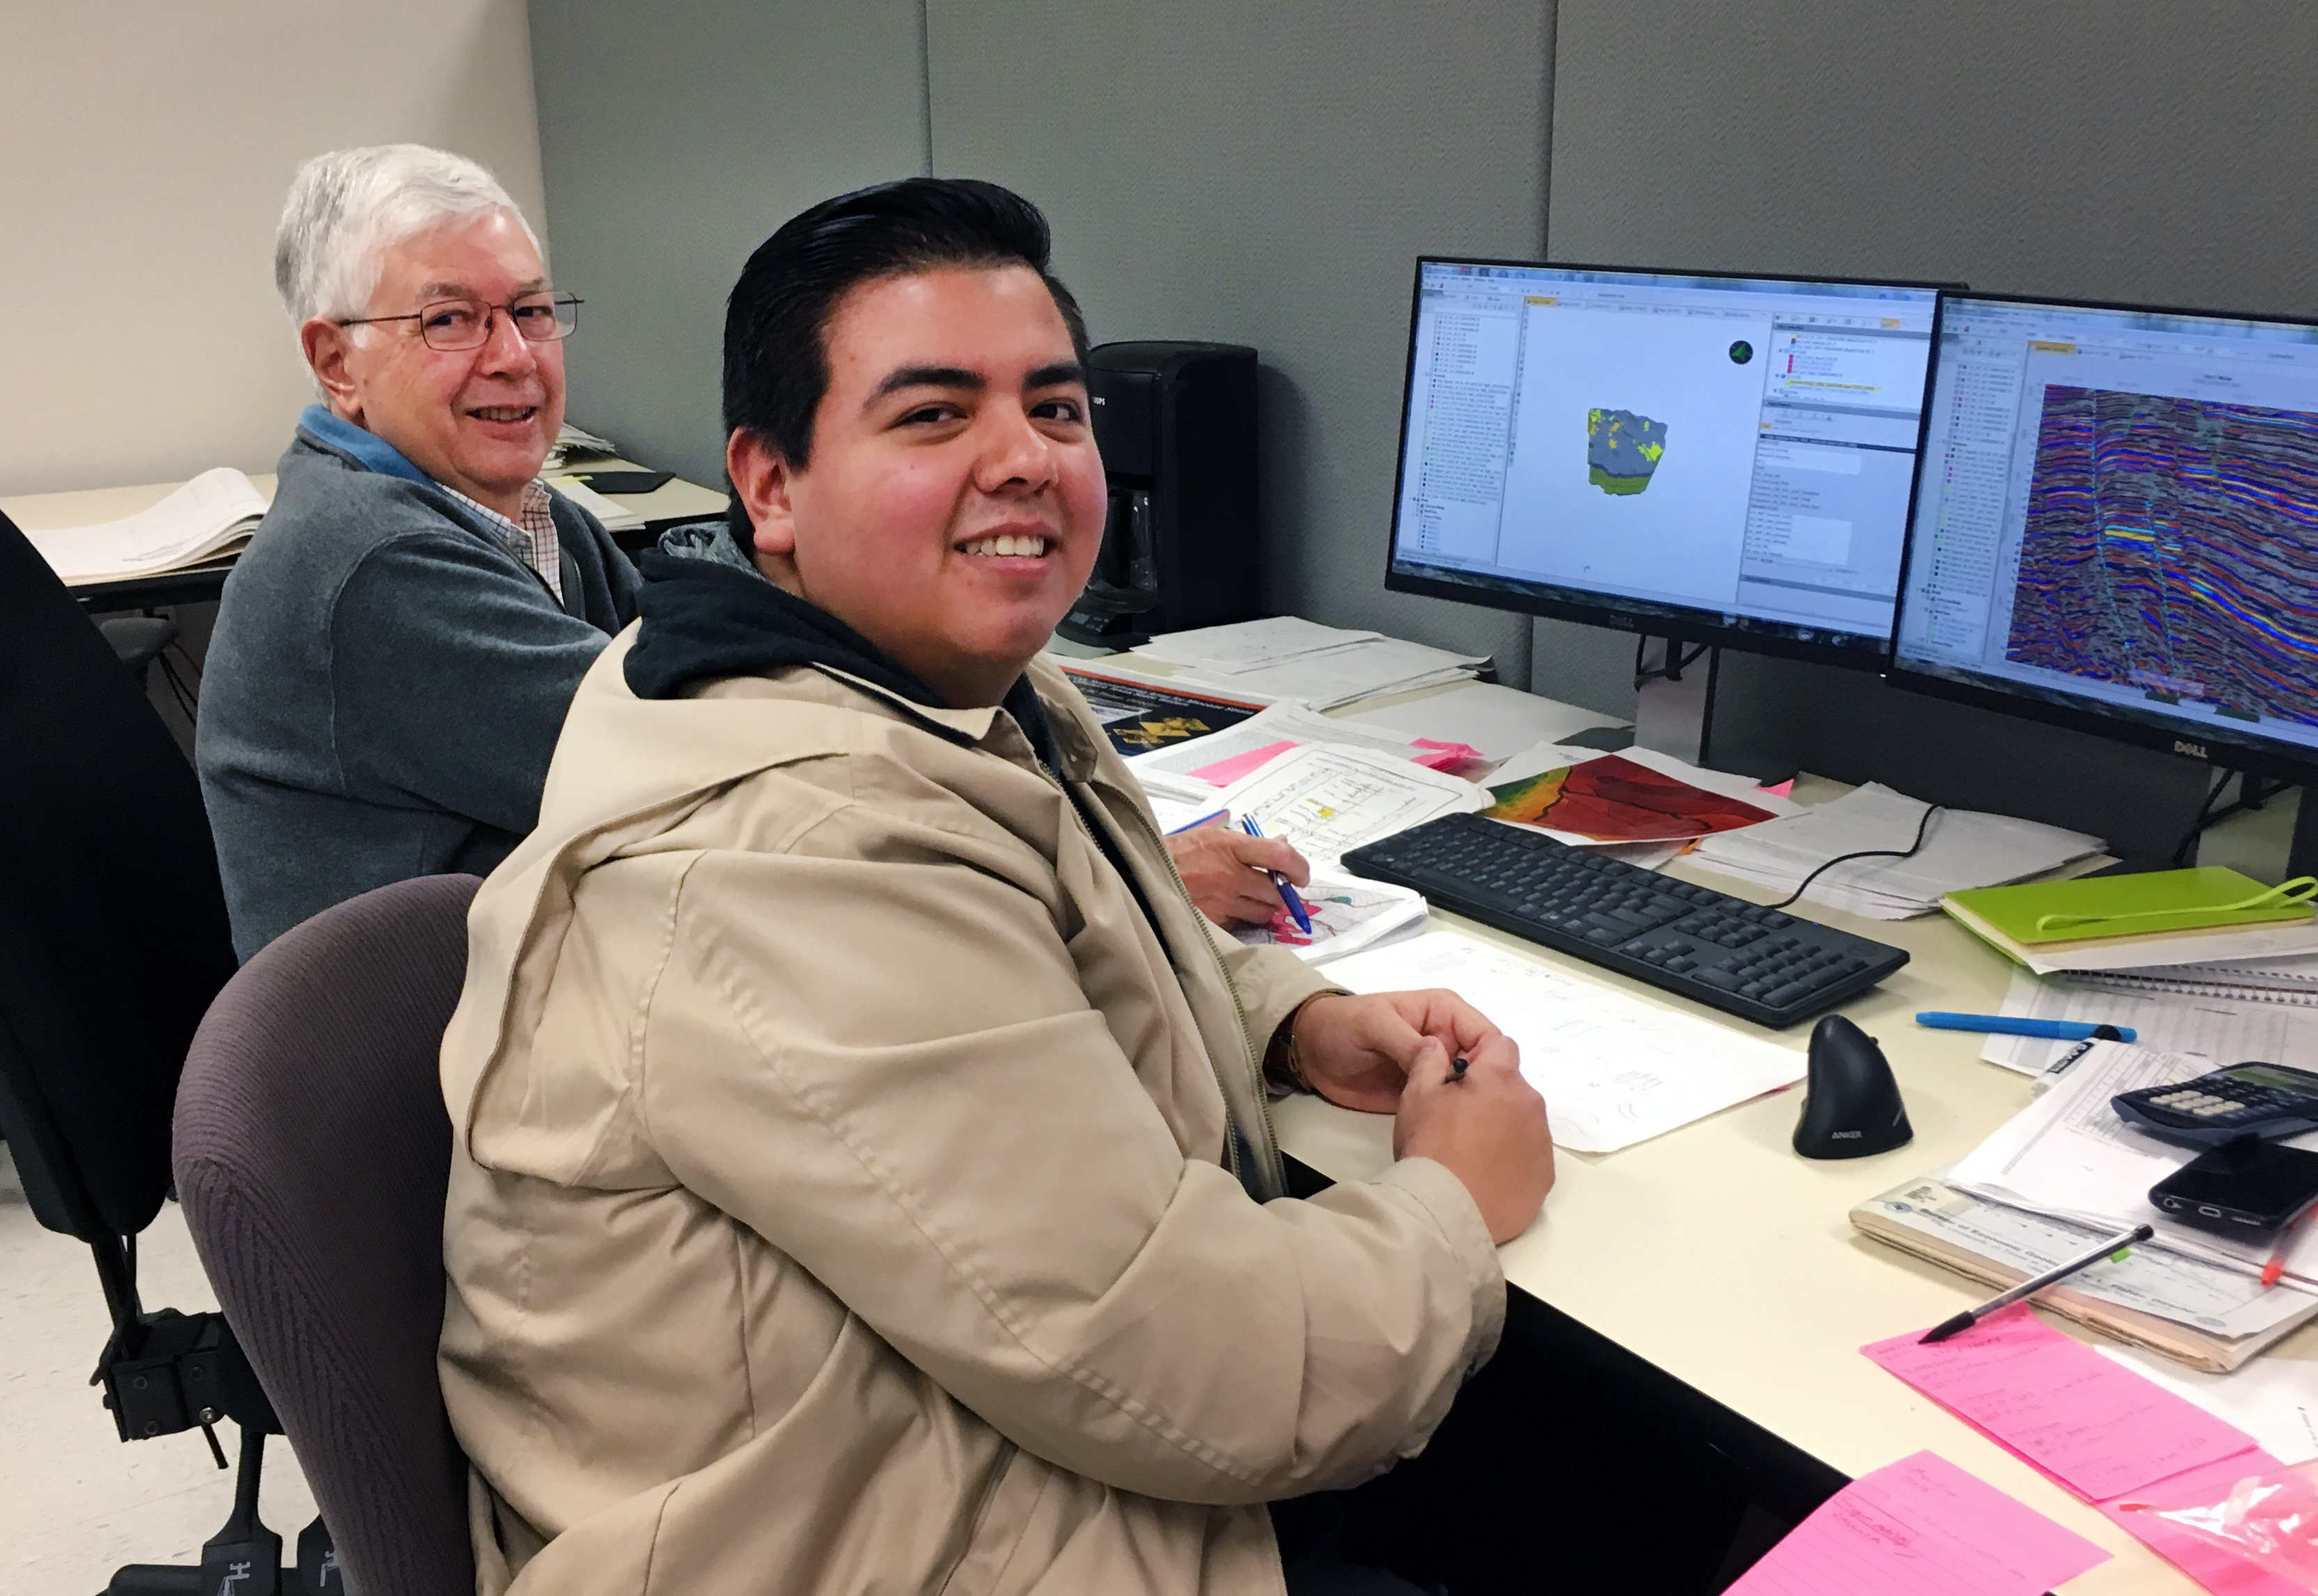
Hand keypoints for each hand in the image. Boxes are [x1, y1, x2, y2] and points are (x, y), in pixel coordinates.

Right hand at [1166, 819, 1310, 927]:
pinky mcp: (1213, 921)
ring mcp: (1221, 901)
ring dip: (1265, 906)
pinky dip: (1244, 916)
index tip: (1300, 876)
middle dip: (1281, 892)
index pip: (1280, 856)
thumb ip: (1250, 843)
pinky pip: (1243, 923)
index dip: (1298, 867)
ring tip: (1254, 897)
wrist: (1145, 871)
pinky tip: (1234, 907)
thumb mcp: (1215, 835)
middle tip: (1277, 889)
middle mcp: (1229, 875)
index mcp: (1231, 847)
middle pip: (1275, 891)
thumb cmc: (1183, 851)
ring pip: (1263, 912)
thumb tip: (1284, 844)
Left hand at [1283, 989, 1507, 1113]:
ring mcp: (1436, 1070)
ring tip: (1464, 1130)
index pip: (1487, 1036)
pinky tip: (1449, 1135)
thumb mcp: (1373, 1024)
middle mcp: (1448, 1040)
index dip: (1491, 1062)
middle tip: (1476, 1118)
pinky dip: (1449, 1119)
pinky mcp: (1423, 1094)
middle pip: (1484, 1067)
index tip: (1482, 1091)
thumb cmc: (1342, 1026)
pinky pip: (1445, 1107)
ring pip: (1468, 1090)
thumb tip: (1442, 1061)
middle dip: (1485, 1090)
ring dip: (1469, 1108)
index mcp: (1445, 1013)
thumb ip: (1407, 1041)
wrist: (1310, 1052)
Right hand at [1393, 1036, 1553, 1243]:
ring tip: (1471, 1150)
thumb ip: (1429, 1061)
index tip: (1456, 1071)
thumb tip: (1439, 1045)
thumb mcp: (1417, 1096)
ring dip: (1503, 1125)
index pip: (1499, 1043)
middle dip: (1489, 1092)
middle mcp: (1531, 1105)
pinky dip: (1513, 1158)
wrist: (1447, 1212)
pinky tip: (1488, 1174)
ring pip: (1523, 1120)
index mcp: (1501, 1079)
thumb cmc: (1430, 1147)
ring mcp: (1542, 1143)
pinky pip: (1530, 1155)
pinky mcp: (1544, 1177)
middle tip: (1456, 1116)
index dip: (1477, 1051)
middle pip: (1512, 1085)